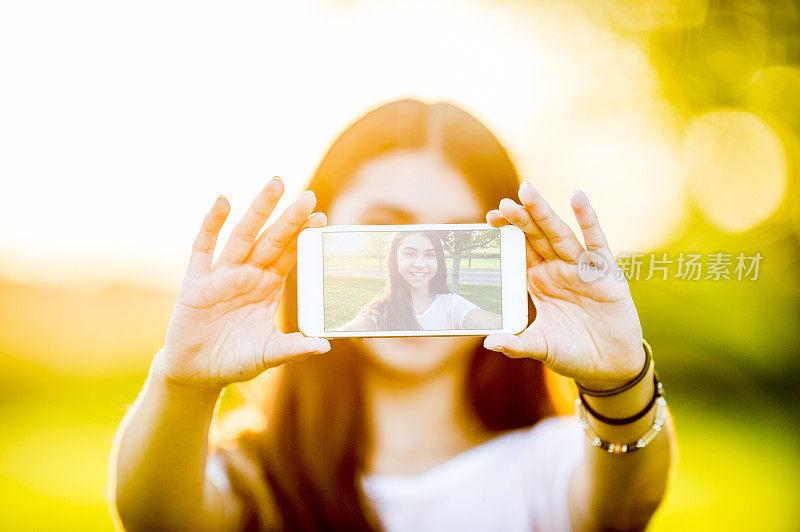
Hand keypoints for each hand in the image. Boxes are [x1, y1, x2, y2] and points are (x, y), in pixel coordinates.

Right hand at [154, 178, 329, 390]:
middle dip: (290, 218)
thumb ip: (294, 347)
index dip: (304, 236)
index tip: (322, 217)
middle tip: (309, 195)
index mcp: (268, 287)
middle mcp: (248, 275)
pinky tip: (223, 201)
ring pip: (243, 235)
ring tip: (276, 184)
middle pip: (272, 239)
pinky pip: (204, 247)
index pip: (289, 255)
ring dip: (259, 210)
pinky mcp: (196, 281)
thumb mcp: (269, 354)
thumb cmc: (235, 360)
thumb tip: (325, 345)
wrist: (197, 374)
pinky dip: (212, 223)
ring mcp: (222, 275)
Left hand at [483, 183, 643, 390]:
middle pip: (536, 237)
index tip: (489, 219)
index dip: (506, 234)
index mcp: (539, 281)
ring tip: (527, 192)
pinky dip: (588, 219)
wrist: (610, 366)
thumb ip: (516, 343)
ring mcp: (581, 268)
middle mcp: (558, 269)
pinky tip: (578, 197)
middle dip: (520, 218)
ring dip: (544, 214)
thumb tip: (488, 343)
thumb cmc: (573, 352)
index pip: (519, 250)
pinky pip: (596, 242)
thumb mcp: (540, 346)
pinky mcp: (606, 273)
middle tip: (504, 202)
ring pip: (560, 235)